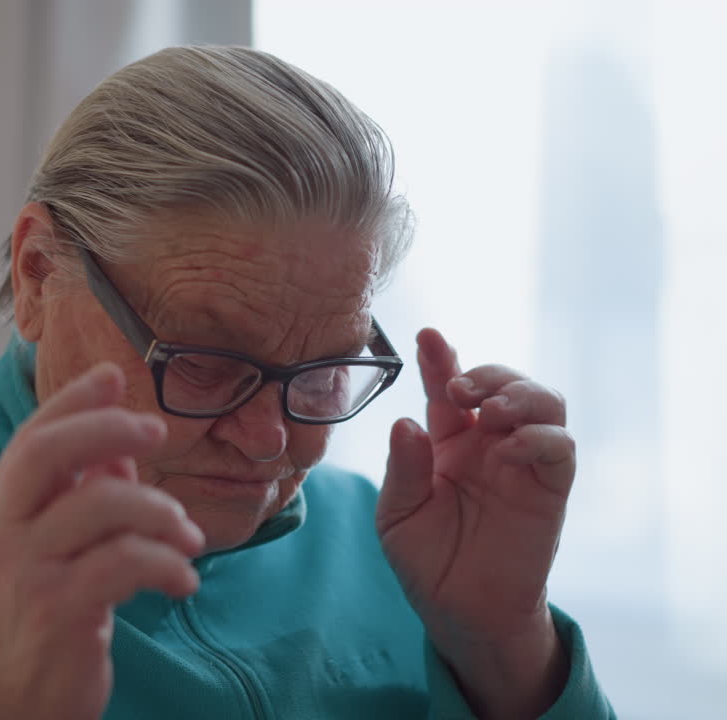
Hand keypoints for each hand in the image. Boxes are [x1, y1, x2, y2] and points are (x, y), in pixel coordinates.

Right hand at [0, 363, 203, 719]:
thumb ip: (78, 501)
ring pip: (101, 504)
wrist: (12, 707)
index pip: (29, 441)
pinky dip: (167, 565)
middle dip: (108, 429)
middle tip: (157, 432)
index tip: (113, 374)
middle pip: (49, 453)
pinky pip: (125, 562)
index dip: (70, 402)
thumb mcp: (51, 556)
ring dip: (160, 511)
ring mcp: (25, 572)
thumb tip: (117, 451)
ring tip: (189, 537)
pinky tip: (183, 582)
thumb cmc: (40, 624)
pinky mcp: (58, 609)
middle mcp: (1, 535)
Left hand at [376, 328, 572, 717]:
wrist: (461, 613)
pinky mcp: (550, 489)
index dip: (440, 357)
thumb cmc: (426, 560)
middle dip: (485, 371)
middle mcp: (487, 443)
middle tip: (460, 387)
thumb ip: (404, 470)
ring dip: (518, 393)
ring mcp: (522, 463)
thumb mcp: (397, 515)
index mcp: (447, 441)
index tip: (426, 335)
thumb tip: (405, 423)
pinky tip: (510, 446)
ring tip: (488, 411)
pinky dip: (540, 436)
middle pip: (502, 381)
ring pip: (542, 401)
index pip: (446, 387)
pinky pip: (560, 447)